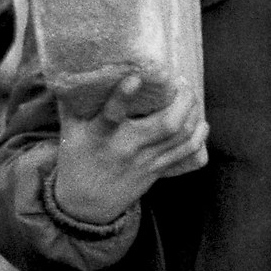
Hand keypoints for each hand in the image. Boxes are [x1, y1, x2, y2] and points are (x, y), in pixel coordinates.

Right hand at [51, 76, 207, 223]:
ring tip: (191, 96)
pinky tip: (200, 123)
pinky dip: (199, 137)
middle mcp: (127, 148)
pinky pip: (187, 155)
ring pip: (182, 137)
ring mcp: (146, 162)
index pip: (111, 115)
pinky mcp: (158, 172)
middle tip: (182, 82)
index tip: (135, 78)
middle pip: (166, 124)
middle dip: (183, 100)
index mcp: (100, 136)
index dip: (123, 95)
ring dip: (193, 114)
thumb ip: (72, 100)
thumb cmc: (76, 160)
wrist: (85, 205)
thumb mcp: (70, 130)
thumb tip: (74, 65)